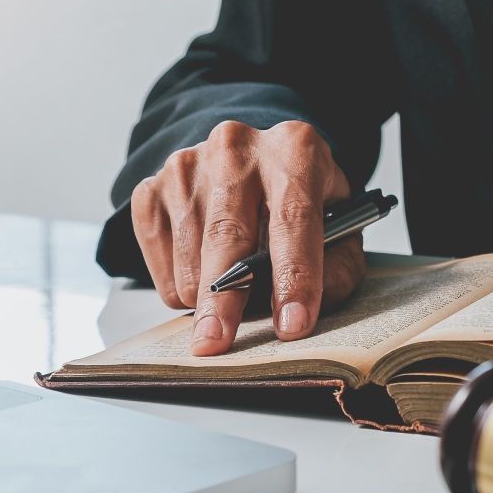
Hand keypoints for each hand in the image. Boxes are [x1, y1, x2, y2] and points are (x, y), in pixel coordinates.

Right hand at [131, 120, 365, 355]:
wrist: (251, 162)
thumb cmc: (299, 203)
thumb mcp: (341, 226)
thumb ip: (337, 268)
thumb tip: (301, 312)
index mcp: (294, 148)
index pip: (293, 218)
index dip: (294, 276)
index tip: (291, 326)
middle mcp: (236, 148)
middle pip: (227, 235)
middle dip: (225, 299)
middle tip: (219, 344)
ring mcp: (186, 166)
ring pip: (189, 258)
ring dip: (208, 297)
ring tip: (232, 296)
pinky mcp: (151, 189)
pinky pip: (159, 260)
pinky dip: (181, 285)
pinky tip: (204, 271)